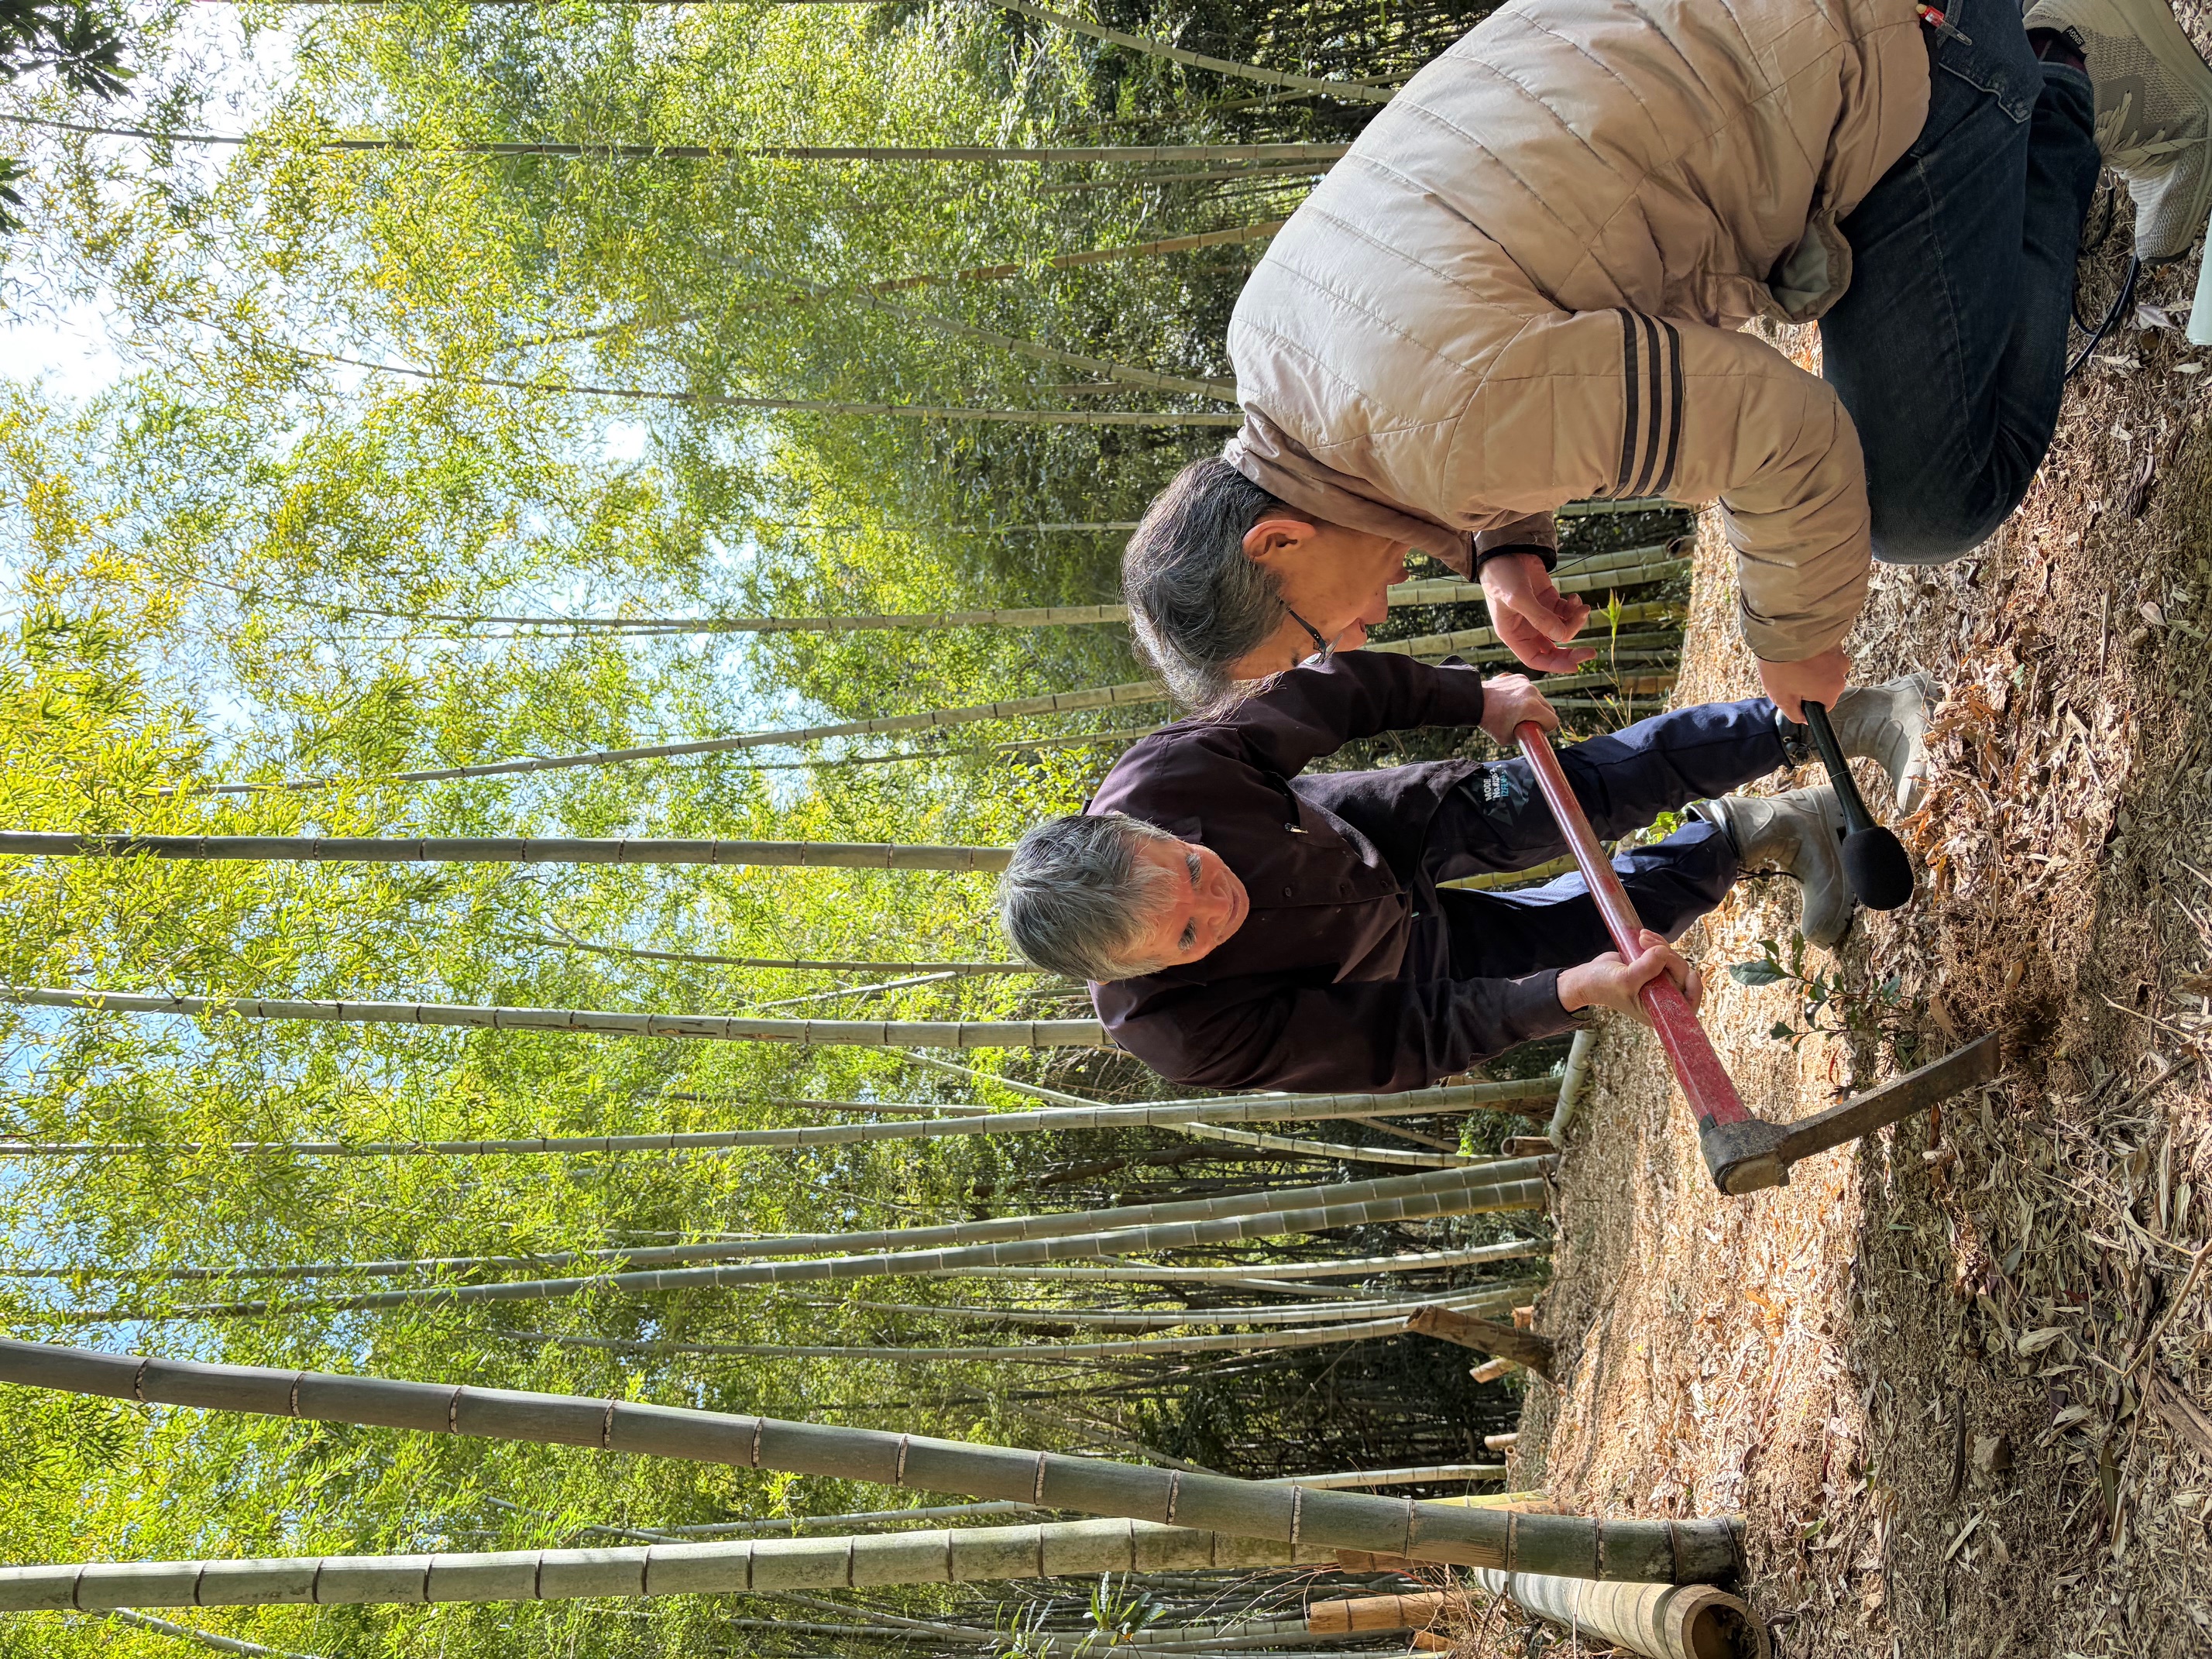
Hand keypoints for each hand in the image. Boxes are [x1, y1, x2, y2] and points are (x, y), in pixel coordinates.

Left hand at [1477, 673, 1558, 743]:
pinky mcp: (1519, 677)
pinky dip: (1524, 696)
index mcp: (1532, 707)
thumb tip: (1534, 739)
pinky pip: (1530, 689)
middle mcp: (1532, 692)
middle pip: (1549, 709)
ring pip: (1540, 698)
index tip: (1535, 730)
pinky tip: (1511, 701)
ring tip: (1516, 711)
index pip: (1553, 721)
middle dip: (1541, 718)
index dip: (1545, 729)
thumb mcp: (1507, 739)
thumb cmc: (1489, 722)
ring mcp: (1526, 682)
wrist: (1473, 701)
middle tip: (1526, 723)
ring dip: (1534, 706)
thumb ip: (1524, 739)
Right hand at [1481, 551, 1595, 671]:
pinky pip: (1566, 612)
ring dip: (1576, 621)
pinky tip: (1575, 598)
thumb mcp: (1518, 597)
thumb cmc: (1503, 576)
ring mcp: (1539, 614)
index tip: (1576, 665)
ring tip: (1582, 607)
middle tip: (1591, 652)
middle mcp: (1527, 628)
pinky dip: (1574, 608)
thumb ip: (1539, 617)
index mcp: (1514, 634)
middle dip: (1571, 650)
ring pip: (1563, 629)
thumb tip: (1561, 636)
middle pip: (1552, 648)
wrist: (1505, 550)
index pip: (1536, 659)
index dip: (1555, 665)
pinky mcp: (1548, 601)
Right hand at [1556, 928, 1703, 1024]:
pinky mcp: (1651, 966)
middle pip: (1681, 974)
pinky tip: (1642, 936)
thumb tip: (1664, 951)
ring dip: (1659, 945)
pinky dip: (1656, 942)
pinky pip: (1663, 952)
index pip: (1687, 1004)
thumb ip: (1646, 968)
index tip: (1690, 974)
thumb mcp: (1624, 980)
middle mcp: (1661, 996)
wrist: (1586, 976)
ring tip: (1641, 937)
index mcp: (1658, 1009)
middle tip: (1646, 943)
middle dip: (1667, 956)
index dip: (1693, 989)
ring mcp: (1657, 980)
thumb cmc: (1603, 985)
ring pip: (1672, 960)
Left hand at [1757, 646, 1848, 723]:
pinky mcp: (1834, 638)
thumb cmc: (1780, 667)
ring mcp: (1839, 653)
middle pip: (1827, 685)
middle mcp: (1841, 672)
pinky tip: (1800, 650)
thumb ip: (1795, 714)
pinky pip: (1826, 652)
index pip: (1824, 704)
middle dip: (1811, 682)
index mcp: (1831, 690)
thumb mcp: (1782, 698)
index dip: (1807, 700)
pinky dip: (1816, 652)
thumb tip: (1804, 719)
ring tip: (1794, 661)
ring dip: (1814, 666)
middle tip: (1790, 674)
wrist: (1778, 633)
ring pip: (1827, 667)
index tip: (1795, 692)